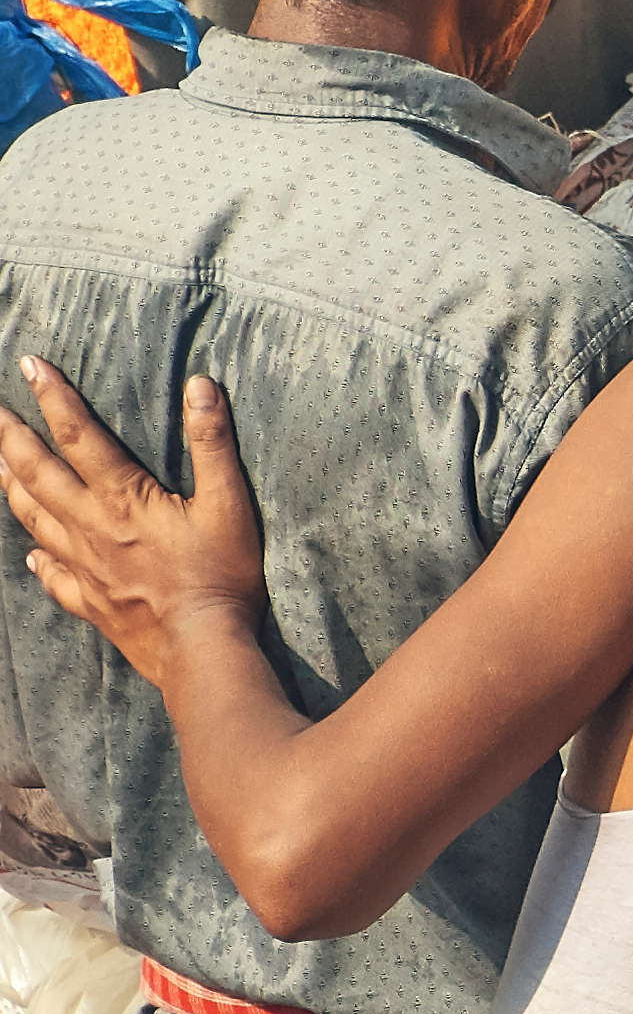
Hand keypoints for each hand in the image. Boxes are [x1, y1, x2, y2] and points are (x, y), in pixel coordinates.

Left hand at [0, 361, 263, 686]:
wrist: (202, 649)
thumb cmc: (220, 576)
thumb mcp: (229, 503)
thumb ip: (212, 443)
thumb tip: (201, 386)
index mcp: (122, 499)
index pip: (77, 435)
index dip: (53, 396)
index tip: (29, 365)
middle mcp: (91, 528)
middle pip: (38, 474)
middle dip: (11, 437)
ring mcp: (85, 568)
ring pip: (35, 519)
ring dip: (11, 487)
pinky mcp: (91, 603)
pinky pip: (55, 578)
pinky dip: (41, 563)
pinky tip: (34, 556)